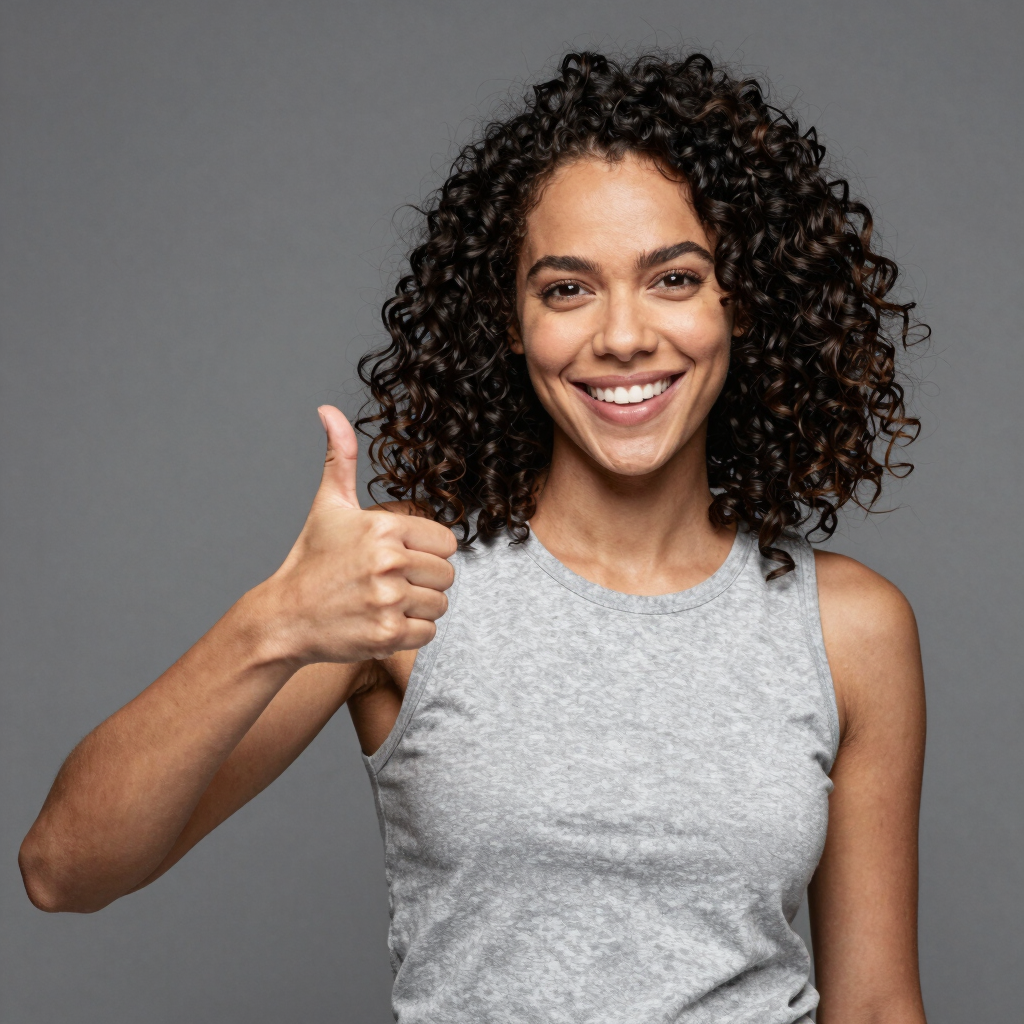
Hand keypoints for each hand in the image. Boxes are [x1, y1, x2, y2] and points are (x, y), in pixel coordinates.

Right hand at [255, 406, 457, 664]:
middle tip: (389, 583)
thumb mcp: (328, 505)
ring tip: (384, 602)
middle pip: (446, 575)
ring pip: (439, 605)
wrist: (284, 618)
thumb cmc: (310, 561)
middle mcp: (389, 563)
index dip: (426, 551)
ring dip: (418, 608)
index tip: (399, 557)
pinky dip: (410, 633)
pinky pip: (428, 633)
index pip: (446, 542)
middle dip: (424, 580)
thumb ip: (341, 457)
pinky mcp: (388, 634)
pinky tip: (381, 621)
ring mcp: (389, 601)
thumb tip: (329, 411)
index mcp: (383, 528)